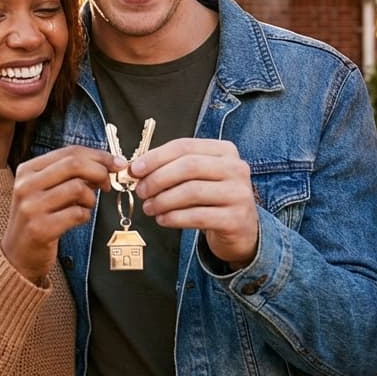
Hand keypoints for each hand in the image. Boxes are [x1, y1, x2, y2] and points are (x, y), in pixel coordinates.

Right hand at [0, 146, 123, 282]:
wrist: (17, 254)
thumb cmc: (37, 219)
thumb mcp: (44, 190)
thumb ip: (69, 175)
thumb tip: (105, 164)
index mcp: (27, 170)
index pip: (69, 152)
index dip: (98, 155)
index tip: (115, 163)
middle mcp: (26, 185)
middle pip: (75, 164)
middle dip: (100, 172)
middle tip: (107, 184)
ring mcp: (31, 207)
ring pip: (78, 188)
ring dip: (91, 198)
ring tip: (85, 206)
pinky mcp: (40, 228)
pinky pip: (77, 213)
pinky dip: (85, 216)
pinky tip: (78, 219)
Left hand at [132, 138, 258, 269]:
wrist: (241, 229)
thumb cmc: (212, 199)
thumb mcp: (198, 177)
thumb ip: (172, 168)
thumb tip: (136, 169)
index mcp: (224, 150)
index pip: (184, 146)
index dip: (156, 157)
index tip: (135, 169)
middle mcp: (236, 168)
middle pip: (188, 166)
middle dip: (158, 179)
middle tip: (141, 191)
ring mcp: (239, 194)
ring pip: (192, 192)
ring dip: (163, 200)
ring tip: (149, 208)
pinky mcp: (235, 219)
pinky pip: (197, 216)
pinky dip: (174, 218)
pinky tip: (162, 220)